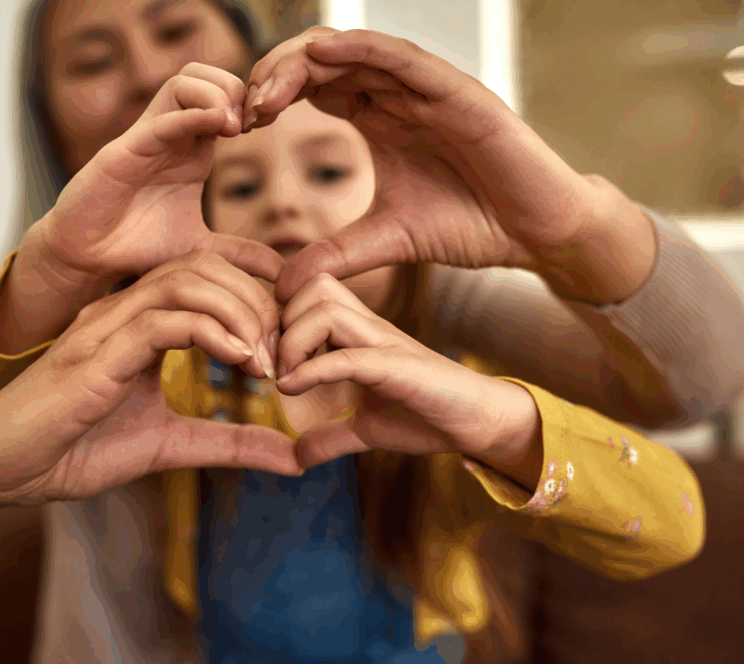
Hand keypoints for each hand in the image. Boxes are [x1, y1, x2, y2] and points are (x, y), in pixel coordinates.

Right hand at [0, 62, 283, 362]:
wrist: (87, 259)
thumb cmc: (136, 247)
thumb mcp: (201, 249)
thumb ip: (241, 254)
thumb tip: (282, 272)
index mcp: (192, 149)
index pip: (224, 95)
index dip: (250, 103)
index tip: (269, 129)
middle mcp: (171, 135)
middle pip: (206, 74)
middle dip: (236, 89)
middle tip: (252, 124)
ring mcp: (147, 138)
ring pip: (183, 81)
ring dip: (216, 94)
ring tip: (234, 128)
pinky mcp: (125, 152)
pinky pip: (160, 119)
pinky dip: (191, 114)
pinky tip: (219, 126)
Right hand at [0, 250, 297, 508]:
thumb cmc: (72, 449)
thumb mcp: (169, 445)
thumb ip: (226, 442)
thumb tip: (290, 456)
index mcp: (139, 324)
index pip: (207, 280)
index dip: (255, 305)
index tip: (285, 351)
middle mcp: (123, 313)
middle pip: (204, 268)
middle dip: (256, 302)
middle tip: (284, 352)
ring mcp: (106, 327)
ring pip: (186, 280)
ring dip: (239, 313)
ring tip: (265, 359)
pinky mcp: (94, 353)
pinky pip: (162, 318)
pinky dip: (210, 331)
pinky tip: (239, 361)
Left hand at [243, 28, 656, 305]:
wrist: (535, 235)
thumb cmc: (470, 226)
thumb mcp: (385, 240)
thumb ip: (333, 255)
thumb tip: (281, 285)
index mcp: (378, 119)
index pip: (314, 88)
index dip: (273, 97)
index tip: (239, 126)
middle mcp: (399, 96)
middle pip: (325, 63)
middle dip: (277, 76)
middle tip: (243, 106)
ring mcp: (429, 91)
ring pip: (357, 53)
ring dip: (307, 61)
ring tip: (268, 82)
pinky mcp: (460, 94)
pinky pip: (405, 60)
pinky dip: (364, 49)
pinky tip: (323, 51)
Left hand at [275, 273, 542, 490]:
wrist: (478, 423)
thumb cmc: (427, 416)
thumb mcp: (366, 428)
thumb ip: (331, 436)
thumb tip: (296, 456)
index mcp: (359, 331)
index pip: (308, 292)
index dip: (278, 317)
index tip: (265, 358)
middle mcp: (370, 327)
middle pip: (312, 286)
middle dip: (280, 321)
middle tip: (270, 363)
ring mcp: (384, 342)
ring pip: (324, 309)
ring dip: (292, 342)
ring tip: (284, 377)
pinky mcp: (398, 366)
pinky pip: (346, 357)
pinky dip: (311, 371)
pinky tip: (291, 389)